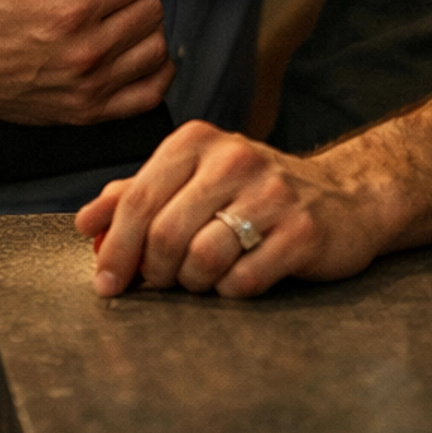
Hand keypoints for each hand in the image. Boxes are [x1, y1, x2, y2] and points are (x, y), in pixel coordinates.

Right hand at [0, 0, 171, 123]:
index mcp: (67, 12)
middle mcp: (84, 52)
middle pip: (150, 9)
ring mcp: (90, 86)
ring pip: (156, 48)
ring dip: (144, 29)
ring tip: (119, 20)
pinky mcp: (89, 111)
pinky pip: (148, 94)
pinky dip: (152, 72)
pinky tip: (134, 54)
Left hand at [76, 121, 387, 297]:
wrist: (345, 198)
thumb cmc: (254, 194)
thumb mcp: (194, 181)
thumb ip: (138, 196)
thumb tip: (87, 224)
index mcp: (198, 142)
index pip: (137, 199)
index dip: (115, 248)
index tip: (106, 282)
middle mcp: (235, 158)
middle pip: (164, 233)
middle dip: (153, 272)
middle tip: (160, 283)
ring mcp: (273, 194)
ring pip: (201, 260)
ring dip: (193, 283)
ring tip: (203, 278)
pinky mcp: (303, 232)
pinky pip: (243, 281)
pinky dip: (231, 291)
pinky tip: (240, 277)